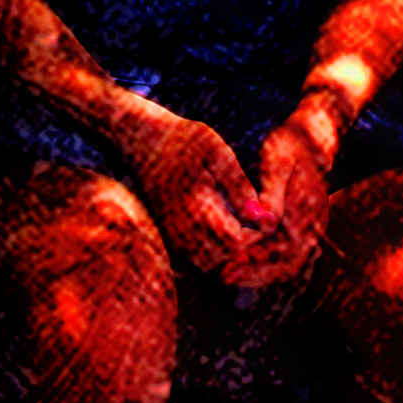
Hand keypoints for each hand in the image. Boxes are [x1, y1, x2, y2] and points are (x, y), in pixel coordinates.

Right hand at [119, 104, 272, 284]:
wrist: (139, 139)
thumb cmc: (179, 139)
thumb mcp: (214, 150)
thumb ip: (237, 183)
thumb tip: (258, 214)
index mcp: (195, 209)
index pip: (235, 243)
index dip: (256, 234)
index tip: (263, 214)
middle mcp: (181, 230)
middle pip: (223, 260)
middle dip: (244, 247)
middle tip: (255, 221)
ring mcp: (172, 235)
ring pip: (208, 264)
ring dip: (228, 251)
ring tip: (241, 223)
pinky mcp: (169, 235)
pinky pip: (195, 257)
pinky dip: (213, 249)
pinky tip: (222, 224)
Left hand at [233, 114, 338, 292]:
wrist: (311, 140)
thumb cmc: (289, 147)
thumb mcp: (278, 163)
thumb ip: (273, 193)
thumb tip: (265, 221)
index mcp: (308, 212)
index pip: (286, 250)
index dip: (259, 261)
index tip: (232, 263)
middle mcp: (314, 227)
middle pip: (288, 266)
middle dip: (255, 274)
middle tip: (225, 277)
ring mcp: (312, 231)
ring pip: (287, 265)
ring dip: (258, 273)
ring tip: (228, 275)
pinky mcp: (304, 230)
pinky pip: (287, 257)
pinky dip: (265, 264)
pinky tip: (242, 264)